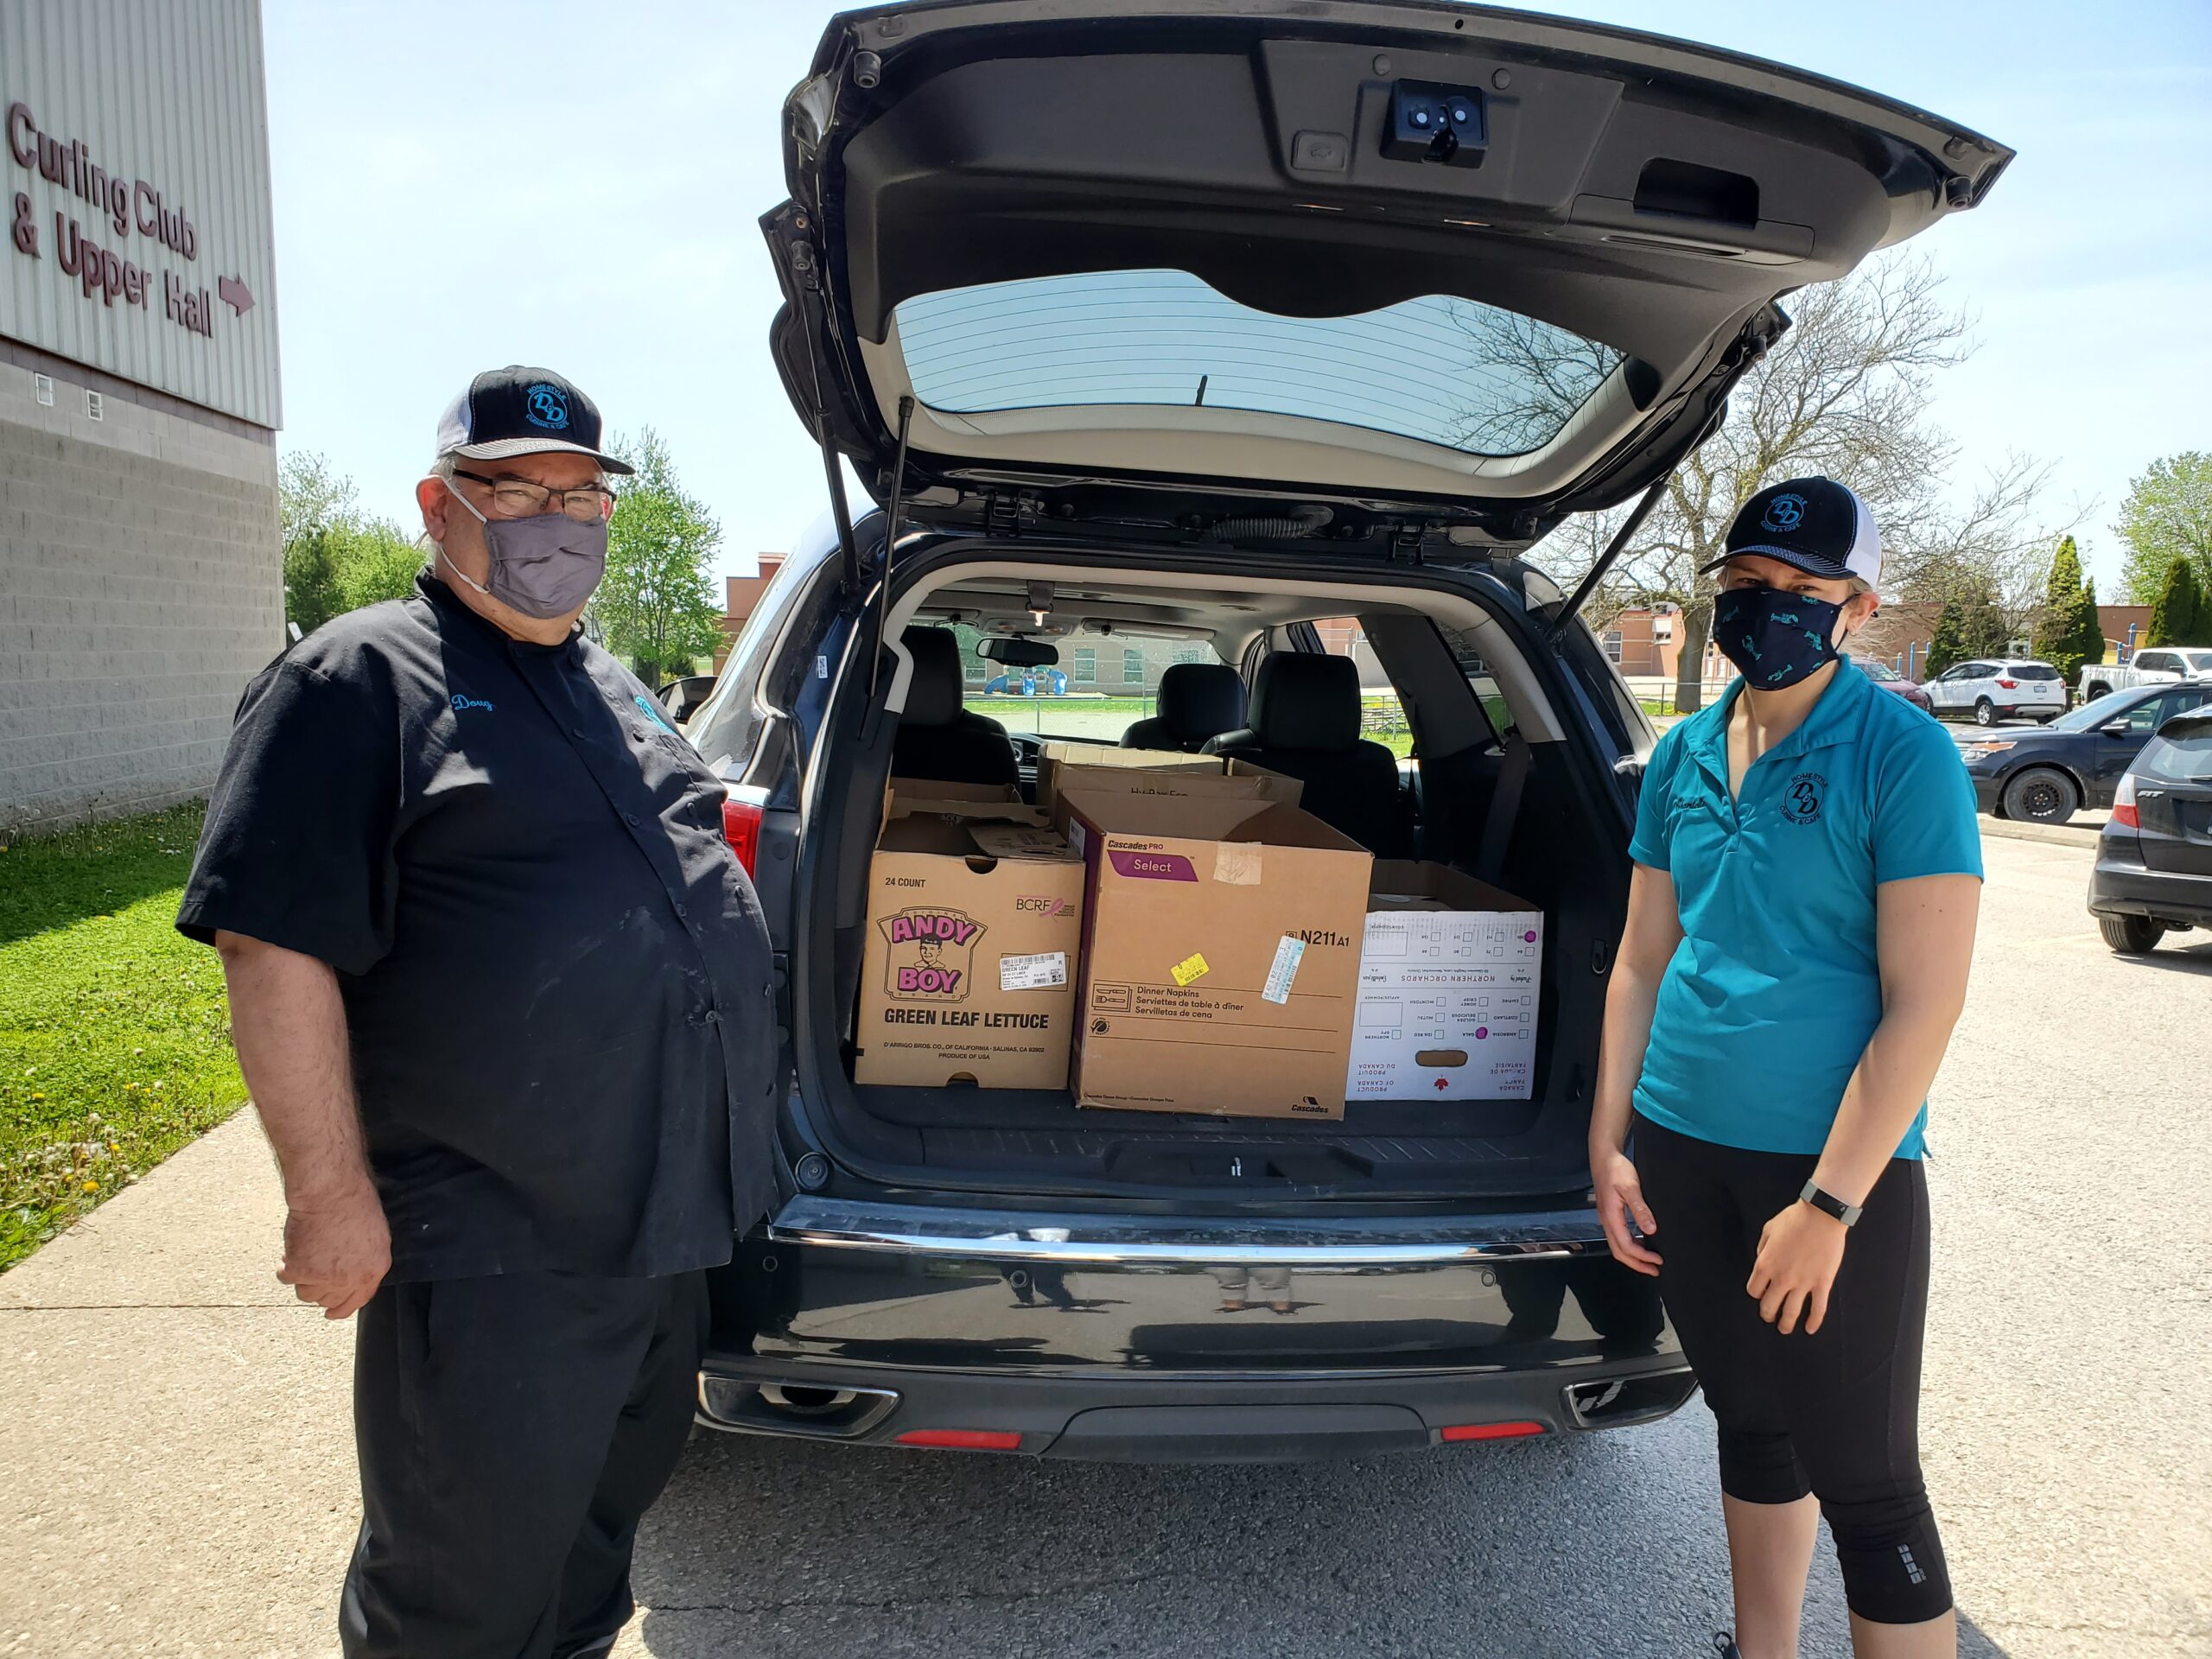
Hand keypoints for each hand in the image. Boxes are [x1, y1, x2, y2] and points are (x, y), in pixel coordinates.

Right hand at [279, 1178, 390, 1319]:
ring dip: (302, 1277)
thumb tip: (352, 1275)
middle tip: (314, 1271)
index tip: (332, 1313)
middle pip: (327, 1300)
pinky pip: (286, 1277)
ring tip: (306, 1252)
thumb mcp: (375, 1235)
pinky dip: (285, 1265)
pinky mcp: (300, 1271)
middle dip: (319, 1288)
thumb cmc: (354, 1203)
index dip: (341, 1309)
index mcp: (373, 1270)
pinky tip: (293, 1248)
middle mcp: (350, 1279)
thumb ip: (365, 1261)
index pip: (357, 1301)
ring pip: (305, 1293)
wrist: (331, 1193)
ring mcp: (324, 1278)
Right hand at [1591, 1145, 1660, 1276]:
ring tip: (1650, 1262)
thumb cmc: (1616, 1169)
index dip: (1642, 1256)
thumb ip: (1640, 1209)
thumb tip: (1650, 1230)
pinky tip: (1641, 1243)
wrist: (1603, 1156)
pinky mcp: (1610, 1214)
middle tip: (1655, 1270)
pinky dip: (1630, 1246)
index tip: (1658, 1261)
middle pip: (1619, 1251)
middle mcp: (1607, 1221)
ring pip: (1618, 1246)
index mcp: (1611, 1216)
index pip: (1625, 1245)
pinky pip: (1618, 1237)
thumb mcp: (1630, 1187)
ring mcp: (1607, 1218)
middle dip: (1637, 1264)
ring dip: (1633, 1257)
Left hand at [1746, 1201, 1846, 1334]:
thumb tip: (1761, 1261)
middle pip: (1769, 1305)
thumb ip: (1762, 1248)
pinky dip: (1814, 1322)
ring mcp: (1803, 1283)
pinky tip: (1810, 1329)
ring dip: (1786, 1324)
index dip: (1757, 1294)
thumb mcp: (1768, 1229)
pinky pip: (1818, 1309)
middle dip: (1767, 1315)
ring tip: (1784, 1329)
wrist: (1821, 1216)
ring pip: (1791, 1312)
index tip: (1761, 1294)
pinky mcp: (1822, 1284)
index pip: (1754, 1290)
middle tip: (1769, 1318)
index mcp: (1765, 1264)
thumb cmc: (1794, 1219)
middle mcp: (1782, 1278)